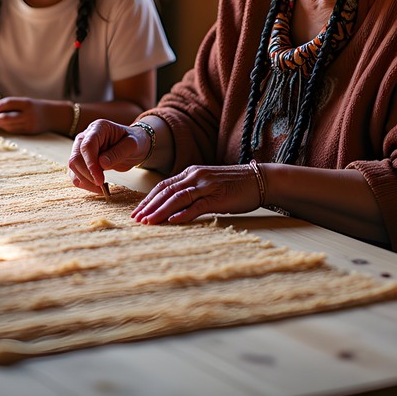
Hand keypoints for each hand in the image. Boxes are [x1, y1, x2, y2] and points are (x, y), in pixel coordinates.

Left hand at [0, 97, 53, 133]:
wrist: (51, 116)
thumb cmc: (34, 107)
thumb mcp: (25, 102)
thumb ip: (12, 104)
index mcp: (26, 103)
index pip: (9, 103)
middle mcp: (28, 114)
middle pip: (7, 117)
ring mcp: (29, 124)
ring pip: (9, 126)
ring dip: (1, 124)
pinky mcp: (29, 131)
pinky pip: (14, 130)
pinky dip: (7, 128)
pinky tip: (4, 125)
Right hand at [68, 119, 148, 193]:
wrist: (132, 147)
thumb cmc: (134, 142)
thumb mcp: (132, 145)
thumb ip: (118, 152)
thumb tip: (101, 163)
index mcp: (98, 128)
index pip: (87, 146)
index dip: (91, 163)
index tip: (99, 179)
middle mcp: (86, 136)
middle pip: (76, 157)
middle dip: (87, 174)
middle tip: (101, 184)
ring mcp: (81, 148)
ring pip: (73, 167)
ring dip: (85, 180)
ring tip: (101, 187)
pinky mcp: (81, 160)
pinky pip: (75, 173)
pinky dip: (84, 183)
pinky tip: (97, 188)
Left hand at [131, 164, 259, 223]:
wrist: (260, 179)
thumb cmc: (234, 185)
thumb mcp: (208, 185)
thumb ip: (192, 193)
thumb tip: (173, 208)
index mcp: (192, 173)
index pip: (163, 186)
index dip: (148, 199)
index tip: (136, 212)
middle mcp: (196, 176)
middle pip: (166, 191)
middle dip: (149, 206)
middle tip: (136, 219)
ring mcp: (206, 186)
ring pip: (177, 198)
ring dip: (160, 211)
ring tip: (148, 222)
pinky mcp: (218, 197)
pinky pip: (198, 206)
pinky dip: (184, 213)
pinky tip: (173, 221)